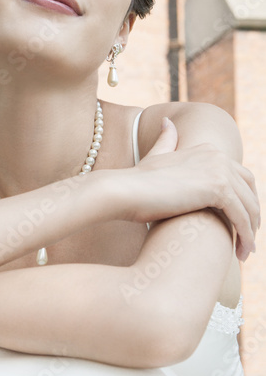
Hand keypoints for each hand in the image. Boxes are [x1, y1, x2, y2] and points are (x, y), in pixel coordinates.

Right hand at [110, 117, 259, 260]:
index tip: (240, 222)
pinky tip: (241, 254)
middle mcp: (217, 156)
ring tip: (245, 253)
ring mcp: (219, 170)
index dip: (244, 200)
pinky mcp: (217, 189)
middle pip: (250, 190)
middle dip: (252, 215)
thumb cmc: (135, 181)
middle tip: (247, 240)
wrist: (123, 190)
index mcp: (207, 150)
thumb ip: (166, 141)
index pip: (240, 176)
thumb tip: (168, 121)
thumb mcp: (155, 157)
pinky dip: (245, 236)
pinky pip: (241, 216)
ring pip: (249, 206)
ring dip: (251, 231)